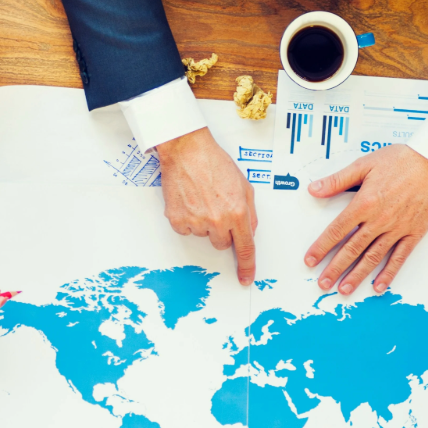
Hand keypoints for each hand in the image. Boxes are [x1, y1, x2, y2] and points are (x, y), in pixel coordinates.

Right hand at [158, 128, 257, 283]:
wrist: (187, 150)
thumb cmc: (213, 162)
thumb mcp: (244, 185)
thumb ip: (249, 212)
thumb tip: (249, 231)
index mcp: (237, 212)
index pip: (246, 248)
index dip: (247, 266)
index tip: (247, 278)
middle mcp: (218, 220)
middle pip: (222, 244)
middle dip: (222, 231)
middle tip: (216, 208)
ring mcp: (196, 221)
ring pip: (203, 236)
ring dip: (203, 222)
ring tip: (201, 198)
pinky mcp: (177, 219)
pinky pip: (186, 230)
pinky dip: (187, 219)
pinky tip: (189, 201)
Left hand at [305, 144, 427, 294]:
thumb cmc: (403, 160)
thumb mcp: (365, 164)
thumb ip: (338, 180)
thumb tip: (314, 189)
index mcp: (364, 203)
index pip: (336, 231)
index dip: (321, 247)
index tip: (310, 260)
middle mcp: (379, 220)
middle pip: (351, 249)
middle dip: (335, 268)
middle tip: (323, 283)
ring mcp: (397, 228)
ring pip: (372, 257)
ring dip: (357, 275)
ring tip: (344, 290)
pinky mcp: (414, 233)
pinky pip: (399, 257)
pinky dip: (388, 273)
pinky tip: (379, 285)